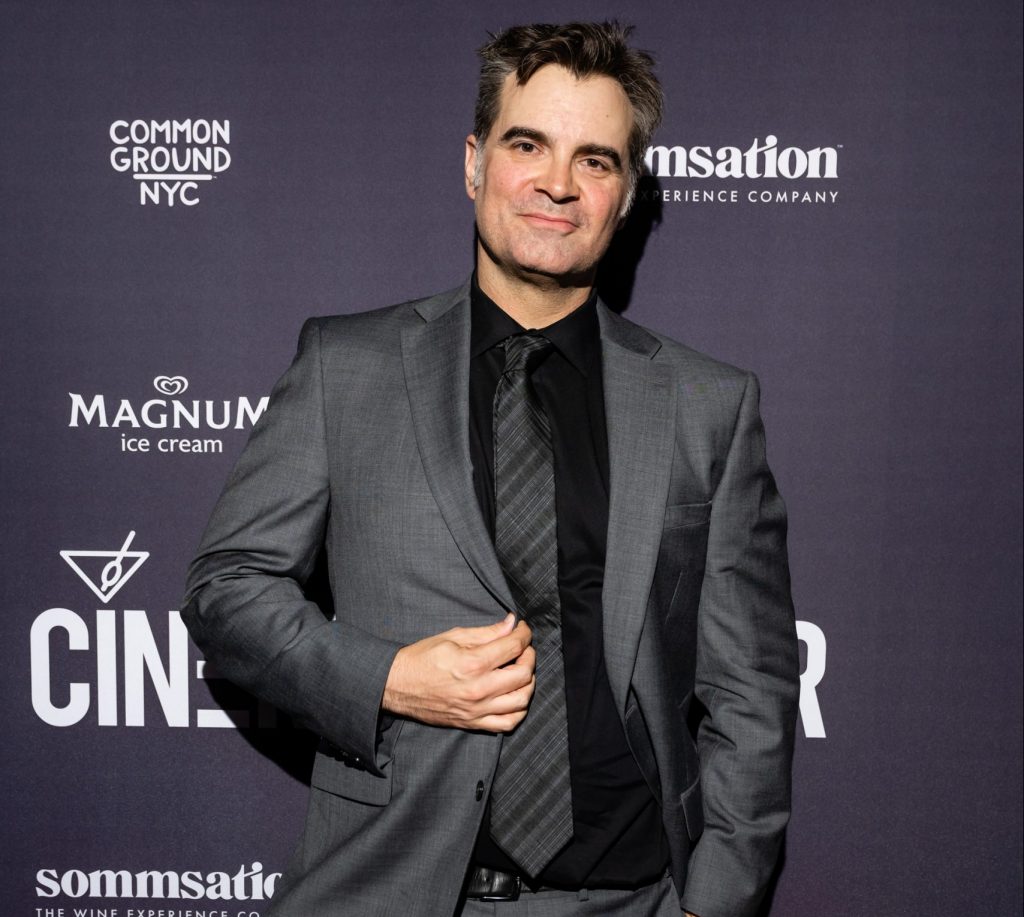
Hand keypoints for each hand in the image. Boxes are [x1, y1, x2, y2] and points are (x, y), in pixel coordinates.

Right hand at [382, 613, 534, 731]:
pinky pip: (508, 723)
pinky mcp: (473, 723)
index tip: (522, 629)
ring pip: (521, 700)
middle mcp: (478, 689)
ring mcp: (477, 709)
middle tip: (523, 648)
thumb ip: (487, 632)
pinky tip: (515, 696)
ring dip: (528, 683)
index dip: (524, 634)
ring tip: (521, 671)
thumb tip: (511, 623)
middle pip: (523, 674)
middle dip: (529, 656)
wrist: (397, 686)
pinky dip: (519, 710)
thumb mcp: (453, 637)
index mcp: (472, 663)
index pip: (513, 647)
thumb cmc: (423, 658)